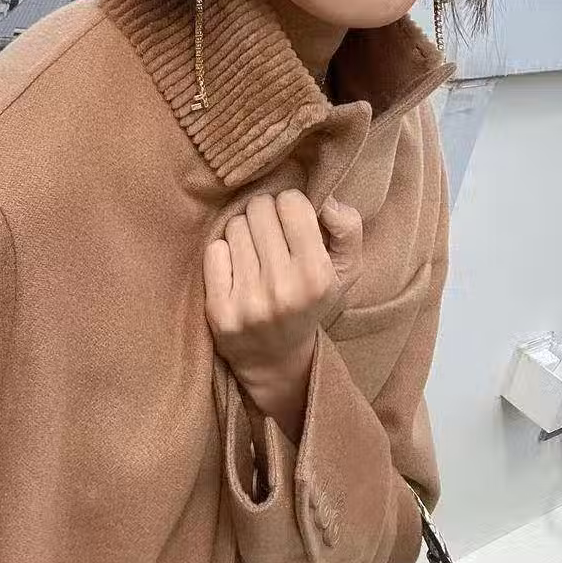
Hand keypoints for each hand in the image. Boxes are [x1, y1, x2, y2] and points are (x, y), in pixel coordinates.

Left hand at [203, 191, 363, 437]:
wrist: (277, 360)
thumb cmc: (312, 302)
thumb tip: (326, 201)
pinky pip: (214, 250)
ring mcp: (248, 302)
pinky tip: (236, 270)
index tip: (293, 223)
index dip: (291, 206)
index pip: (290, 202)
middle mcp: (282, 289)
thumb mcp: (345, 270)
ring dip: (244, 233)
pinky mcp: (219, 311)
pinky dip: (224, 253)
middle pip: (259, 209)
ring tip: (256, 255)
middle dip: (266, 215)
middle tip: (271, 236)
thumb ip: (348, 228)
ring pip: (235, 226)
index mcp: (317, 276)